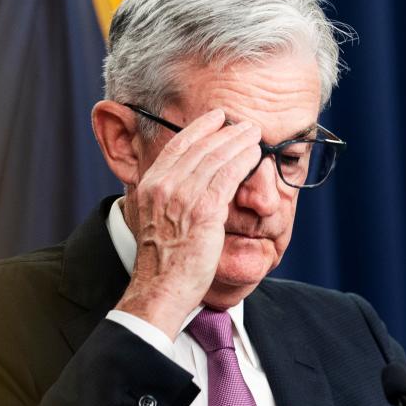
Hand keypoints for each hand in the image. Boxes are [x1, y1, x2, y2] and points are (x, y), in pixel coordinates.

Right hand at [116, 109, 261, 337]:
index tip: (216, 118)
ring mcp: (183, 197)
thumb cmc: (161, 262)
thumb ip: (167, 199)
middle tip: (244, 124)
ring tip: (254, 133)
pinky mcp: (205, 210)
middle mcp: (164, 186)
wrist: (160, 286)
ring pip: (216, 157)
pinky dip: (244, 160)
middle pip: (199, 147)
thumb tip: (185, 187)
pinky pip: (229, 176)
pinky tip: (255, 154)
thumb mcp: (153, 220)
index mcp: (149, 186)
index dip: (198, 128)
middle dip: (224, 131)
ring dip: (239, 141)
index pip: (176, 146)